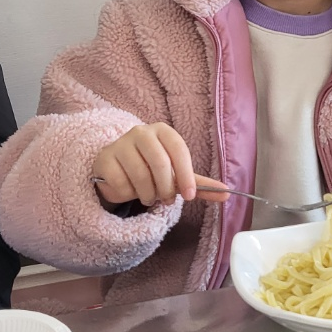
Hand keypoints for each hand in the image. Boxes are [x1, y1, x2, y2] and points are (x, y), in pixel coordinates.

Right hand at [92, 124, 222, 207]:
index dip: (185, 173)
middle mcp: (141, 132)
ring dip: (148, 194)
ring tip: (150, 197)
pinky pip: (121, 183)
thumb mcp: (176, 174)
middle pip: (159, 163)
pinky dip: (128, 194)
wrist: (117, 168)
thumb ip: (200, 183)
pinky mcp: (105, 159)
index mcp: (163, 131)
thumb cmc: (151, 168)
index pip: (178, 149)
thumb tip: (227, 192)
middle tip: (167, 200)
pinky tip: (130, 191)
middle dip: (166, 188)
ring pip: (140, 176)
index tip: (190, 195)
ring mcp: (120, 144)